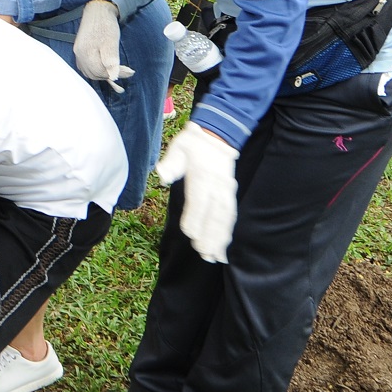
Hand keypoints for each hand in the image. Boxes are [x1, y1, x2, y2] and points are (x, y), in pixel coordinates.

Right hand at [73, 0, 133, 91]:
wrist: (98, 10)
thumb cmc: (106, 24)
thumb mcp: (112, 42)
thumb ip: (111, 61)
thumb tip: (113, 77)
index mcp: (86, 53)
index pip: (101, 73)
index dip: (116, 74)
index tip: (129, 71)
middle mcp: (79, 55)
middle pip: (94, 74)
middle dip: (109, 75)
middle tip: (123, 70)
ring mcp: (78, 52)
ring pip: (89, 72)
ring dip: (102, 73)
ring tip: (115, 69)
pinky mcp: (79, 50)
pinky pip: (86, 66)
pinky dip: (95, 69)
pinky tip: (104, 65)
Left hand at [155, 122, 239, 263]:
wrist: (217, 134)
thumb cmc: (193, 144)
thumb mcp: (178, 147)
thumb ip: (171, 163)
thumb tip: (161, 174)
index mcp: (202, 175)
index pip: (199, 200)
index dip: (195, 217)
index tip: (189, 234)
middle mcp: (217, 186)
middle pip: (214, 214)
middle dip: (210, 236)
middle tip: (204, 255)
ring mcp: (225, 191)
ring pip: (224, 218)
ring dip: (220, 238)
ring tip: (215, 257)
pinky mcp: (229, 194)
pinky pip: (230, 215)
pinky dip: (228, 232)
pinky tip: (225, 246)